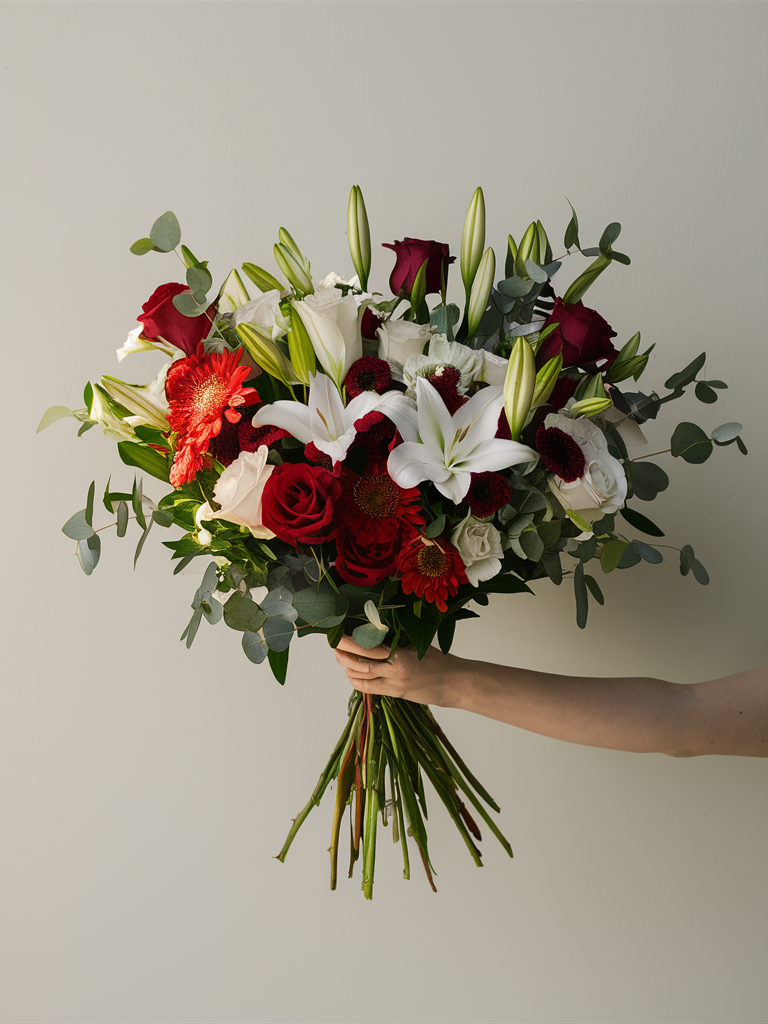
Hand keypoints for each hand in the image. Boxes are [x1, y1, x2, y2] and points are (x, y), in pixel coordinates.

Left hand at [333, 635, 461, 706]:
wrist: (455, 683)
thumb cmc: (439, 661)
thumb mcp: (418, 645)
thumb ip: (397, 642)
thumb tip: (376, 634)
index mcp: (401, 654)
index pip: (368, 646)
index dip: (350, 641)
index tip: (339, 634)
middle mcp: (395, 670)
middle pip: (360, 662)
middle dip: (343, 654)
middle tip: (334, 646)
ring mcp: (394, 684)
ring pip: (362, 677)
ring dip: (348, 669)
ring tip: (341, 660)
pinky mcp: (396, 694)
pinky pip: (370, 689)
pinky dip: (358, 682)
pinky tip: (352, 675)